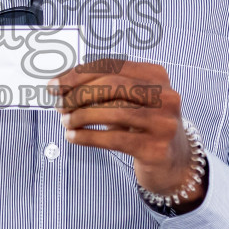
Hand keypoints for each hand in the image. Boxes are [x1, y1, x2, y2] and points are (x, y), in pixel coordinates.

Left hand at [56, 58, 204, 212]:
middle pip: (114, 84)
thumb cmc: (142, 127)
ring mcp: (163, 122)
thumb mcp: (129, 102)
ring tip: (66, 121)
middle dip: (79, 93)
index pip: (112, 66)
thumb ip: (101, 91)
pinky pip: (115, 138)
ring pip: (114, 111)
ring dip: (81, 116)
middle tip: (59, 104)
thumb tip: (61, 89)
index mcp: (156, 75)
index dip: (79, 74)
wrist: (173, 163)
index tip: (55, 84)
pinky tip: (74, 136)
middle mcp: (165, 95)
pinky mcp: (156, 148)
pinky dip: (88, 136)